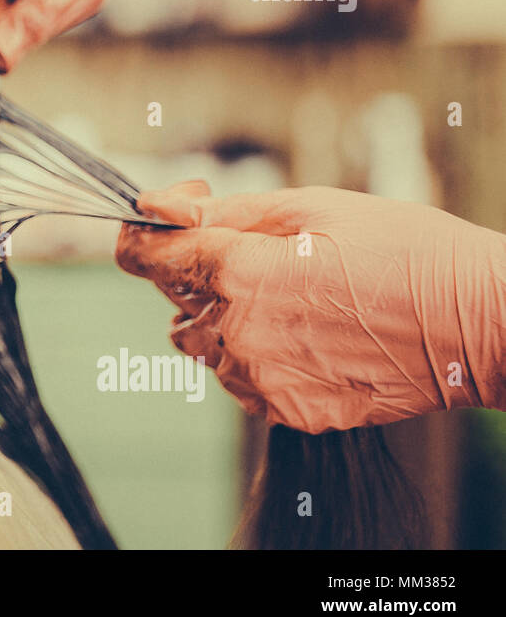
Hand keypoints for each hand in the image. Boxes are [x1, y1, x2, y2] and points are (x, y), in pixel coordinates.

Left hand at [115, 181, 505, 432]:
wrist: (478, 324)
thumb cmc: (405, 252)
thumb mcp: (313, 208)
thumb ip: (224, 212)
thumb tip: (156, 206)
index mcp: (239, 273)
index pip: (146, 256)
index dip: (143, 235)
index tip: (156, 224)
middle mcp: (239, 332)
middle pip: (175, 299)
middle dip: (197, 271)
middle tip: (256, 253)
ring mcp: (262, 378)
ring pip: (205, 343)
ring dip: (226, 317)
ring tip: (292, 297)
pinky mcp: (288, 410)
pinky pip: (242, 378)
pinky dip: (257, 355)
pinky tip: (307, 334)